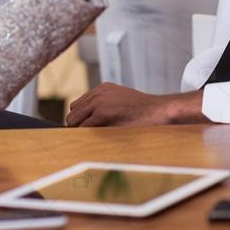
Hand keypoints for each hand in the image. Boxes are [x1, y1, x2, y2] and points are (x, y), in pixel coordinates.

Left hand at [66, 83, 205, 126]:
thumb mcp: (120, 101)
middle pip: (73, 112)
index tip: (84, 130)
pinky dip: (85, 135)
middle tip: (86, 137)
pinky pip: (84, 127)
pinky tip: (95, 140)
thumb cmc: (142, 111)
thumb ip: (105, 106)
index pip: (78, 105)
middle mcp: (97, 93)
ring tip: (90, 139)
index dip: (80, 119)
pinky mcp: (102, 112)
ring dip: (79, 130)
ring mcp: (99, 101)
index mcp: (101, 89)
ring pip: (74, 120)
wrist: (157, 111)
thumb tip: (87, 122)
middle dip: (76, 125)